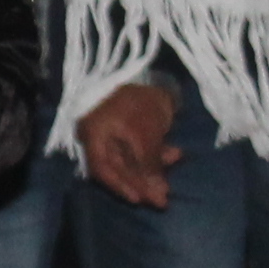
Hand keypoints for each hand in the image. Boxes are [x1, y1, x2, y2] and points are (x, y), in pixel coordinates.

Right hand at [80, 82, 180, 209]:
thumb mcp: (144, 136)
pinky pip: (143, 146)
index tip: (140, 200)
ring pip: (134, 157)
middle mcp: (101, 134)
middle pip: (120, 166)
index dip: (120, 186)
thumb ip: (148, 167)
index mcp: (94, 135)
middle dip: (143, 180)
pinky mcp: (133, 125)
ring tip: (173, 167)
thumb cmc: (138, 102)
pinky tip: (175, 153)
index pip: (102, 169)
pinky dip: (157, 152)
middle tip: (163, 197)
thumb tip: (157, 196)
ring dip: (154, 165)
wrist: (153, 67)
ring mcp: (116, 129)